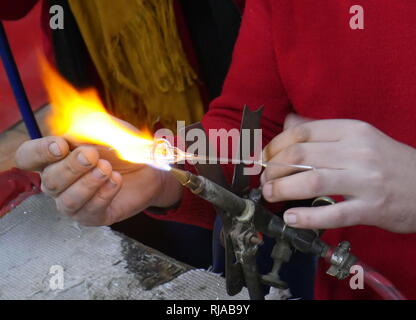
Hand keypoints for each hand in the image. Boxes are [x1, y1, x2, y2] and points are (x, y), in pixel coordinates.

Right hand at [15, 134, 181, 225]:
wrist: (149, 167)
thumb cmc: (121, 148)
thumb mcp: (106, 130)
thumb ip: (86, 130)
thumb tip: (70, 137)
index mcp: (55, 158)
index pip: (28, 156)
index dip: (40, 152)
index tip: (62, 145)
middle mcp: (59, 183)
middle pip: (49, 181)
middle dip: (71, 167)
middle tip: (93, 155)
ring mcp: (75, 202)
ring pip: (67, 202)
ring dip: (87, 183)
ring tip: (107, 169)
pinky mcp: (94, 216)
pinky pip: (91, 211)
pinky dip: (104, 193)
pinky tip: (116, 179)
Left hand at [261, 113, 415, 232]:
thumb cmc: (388, 162)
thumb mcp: (359, 136)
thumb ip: (322, 129)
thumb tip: (289, 121)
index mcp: (352, 130)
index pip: (302, 132)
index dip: (275, 145)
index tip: (264, 157)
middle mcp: (358, 152)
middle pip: (301, 155)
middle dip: (273, 168)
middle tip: (264, 180)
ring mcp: (366, 181)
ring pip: (312, 181)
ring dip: (282, 189)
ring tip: (270, 195)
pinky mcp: (372, 208)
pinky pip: (333, 214)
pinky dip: (307, 217)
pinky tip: (291, 218)